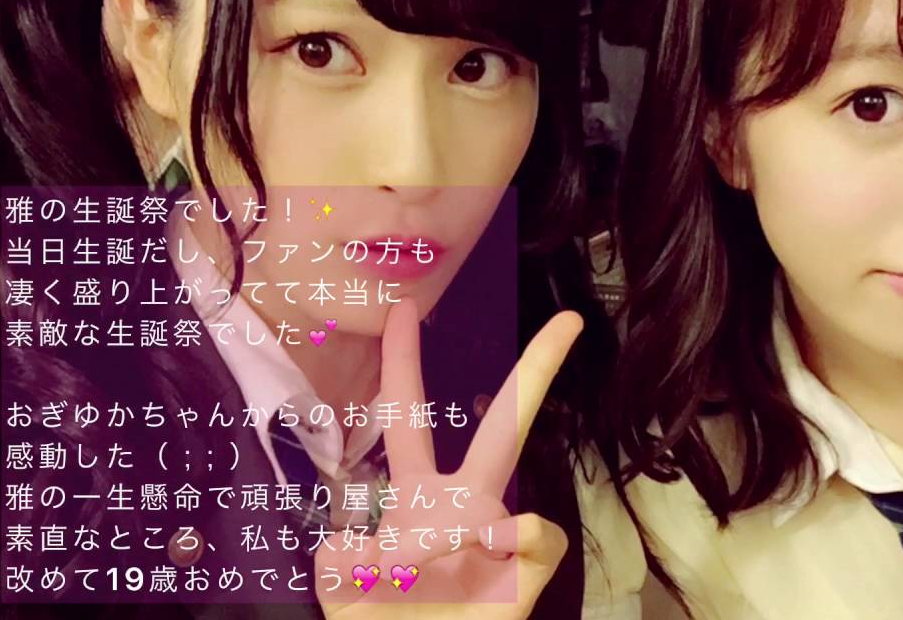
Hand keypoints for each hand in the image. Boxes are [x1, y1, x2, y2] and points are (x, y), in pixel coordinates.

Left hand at [316, 300, 583, 618]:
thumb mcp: (338, 592)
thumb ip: (333, 560)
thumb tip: (359, 540)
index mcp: (416, 498)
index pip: (408, 416)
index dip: (403, 363)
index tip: (403, 310)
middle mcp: (466, 504)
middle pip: (508, 424)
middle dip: (537, 370)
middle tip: (568, 323)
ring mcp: (503, 537)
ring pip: (500, 496)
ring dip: (446, 530)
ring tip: (407, 570)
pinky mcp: (530, 572)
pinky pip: (534, 537)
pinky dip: (505, 543)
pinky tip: (478, 558)